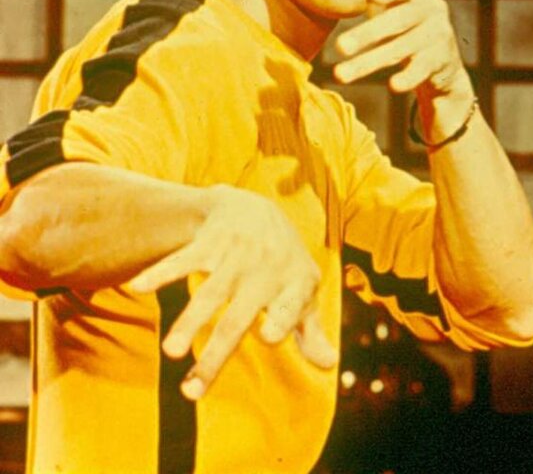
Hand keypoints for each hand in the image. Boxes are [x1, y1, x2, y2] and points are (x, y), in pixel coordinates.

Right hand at [129, 185, 336, 399]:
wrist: (254, 206)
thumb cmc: (281, 260)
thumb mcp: (303, 289)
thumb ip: (311, 329)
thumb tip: (329, 366)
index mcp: (293, 283)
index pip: (291, 306)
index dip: (283, 319)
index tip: (267, 335)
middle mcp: (264, 269)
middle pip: (237, 318)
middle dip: (216, 353)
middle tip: (192, 392)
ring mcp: (235, 256)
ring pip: (209, 294)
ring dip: (189, 321)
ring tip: (171, 352)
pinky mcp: (209, 243)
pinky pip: (183, 259)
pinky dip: (161, 271)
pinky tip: (138, 286)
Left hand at [333, 0, 467, 95]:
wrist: (440, 59)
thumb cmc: (404, 22)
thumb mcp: (392, 1)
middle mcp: (430, 10)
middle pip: (397, 21)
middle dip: (366, 34)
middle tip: (339, 47)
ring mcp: (437, 35)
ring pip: (400, 49)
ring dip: (368, 62)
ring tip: (340, 75)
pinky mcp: (440, 60)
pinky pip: (420, 70)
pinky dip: (408, 78)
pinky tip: (393, 86)